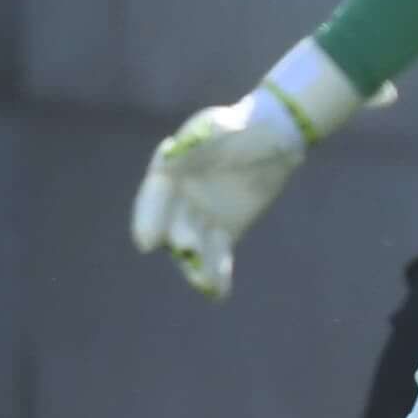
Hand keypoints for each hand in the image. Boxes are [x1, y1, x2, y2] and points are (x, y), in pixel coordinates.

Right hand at [129, 89, 312, 298]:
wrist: (271, 135)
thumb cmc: (241, 126)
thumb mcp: (222, 124)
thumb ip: (201, 136)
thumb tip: (174, 152)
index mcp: (170, 172)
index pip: (154, 197)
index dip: (148, 219)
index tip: (147, 243)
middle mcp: (178, 199)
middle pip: (173, 225)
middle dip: (180, 241)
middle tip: (189, 253)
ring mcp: (199, 217)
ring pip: (194, 246)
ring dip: (197, 266)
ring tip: (204, 285)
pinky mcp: (224, 230)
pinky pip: (218, 255)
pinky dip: (218, 273)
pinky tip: (219, 293)